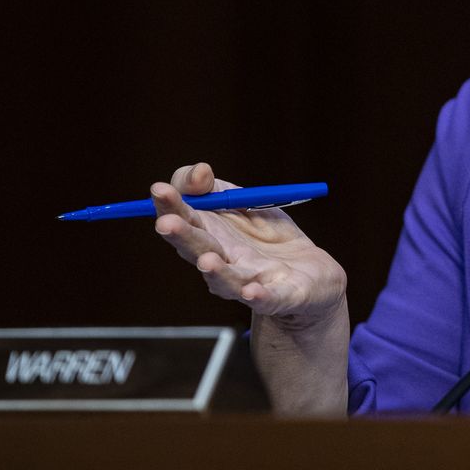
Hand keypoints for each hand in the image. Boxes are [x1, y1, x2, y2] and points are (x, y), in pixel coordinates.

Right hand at [151, 162, 346, 328]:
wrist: (310, 276)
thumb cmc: (268, 238)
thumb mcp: (243, 202)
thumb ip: (215, 187)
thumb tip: (200, 172)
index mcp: (211, 235)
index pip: (183, 218)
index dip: (170, 205)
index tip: (159, 188)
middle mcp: (223, 261)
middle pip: (197, 249)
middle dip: (182, 236)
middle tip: (165, 223)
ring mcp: (250, 280)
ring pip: (228, 279)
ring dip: (217, 271)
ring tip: (206, 261)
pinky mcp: (281, 296)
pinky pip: (270, 297)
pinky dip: (260, 296)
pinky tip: (251, 292)